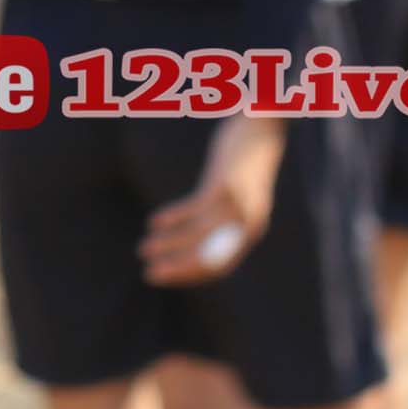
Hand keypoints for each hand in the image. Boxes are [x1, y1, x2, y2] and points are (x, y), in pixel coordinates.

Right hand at [139, 114, 284, 287]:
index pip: (220, 264)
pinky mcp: (226, 185)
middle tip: (150, 275)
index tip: (165, 277)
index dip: (190, 274)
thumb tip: (196, 239)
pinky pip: (196, 208)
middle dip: (178, 268)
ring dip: (169, 245)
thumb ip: (222, 215)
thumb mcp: (237, 194)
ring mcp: (238, 204)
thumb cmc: (244, 164)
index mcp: (250, 228)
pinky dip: (175, 217)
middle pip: (210, 255)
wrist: (263, 131)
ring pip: (199, 234)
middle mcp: (247, 222)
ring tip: (144, 249)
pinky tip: (155, 222)